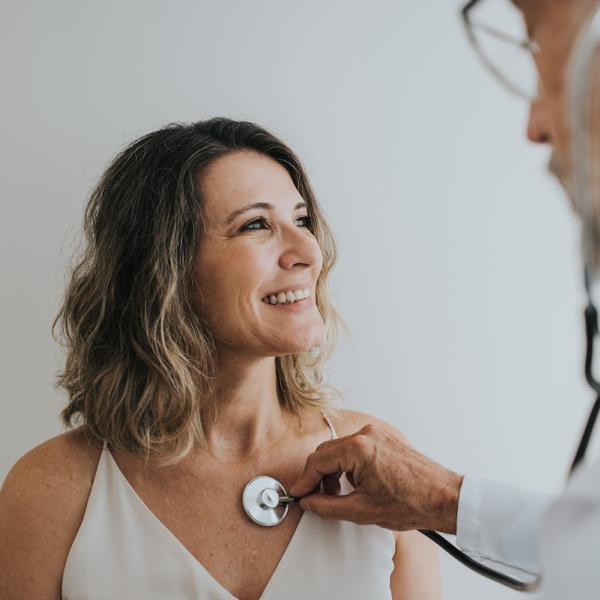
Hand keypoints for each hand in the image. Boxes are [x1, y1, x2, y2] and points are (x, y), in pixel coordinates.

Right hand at [288, 423, 463, 533]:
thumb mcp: (362, 511)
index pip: (317, 461)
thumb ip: (327, 507)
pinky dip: (349, 464)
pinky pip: (356, 447)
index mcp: (358, 449)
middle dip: (318, 476)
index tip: (298, 495)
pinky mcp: (386, 438)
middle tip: (315, 498)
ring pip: (341, 449)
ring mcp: (377, 433)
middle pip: (326, 452)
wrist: (444, 498)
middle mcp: (366, 434)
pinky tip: (356, 484)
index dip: (304, 481)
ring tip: (339, 495)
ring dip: (333, 470)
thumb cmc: (412, 503)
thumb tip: (309, 503)